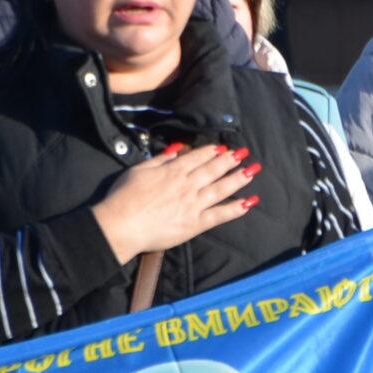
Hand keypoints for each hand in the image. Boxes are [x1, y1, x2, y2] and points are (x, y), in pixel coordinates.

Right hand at [90, 143, 257, 262]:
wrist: (120, 225)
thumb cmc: (123, 197)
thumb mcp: (138, 171)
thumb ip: (159, 159)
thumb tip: (176, 150)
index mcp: (172, 172)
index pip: (197, 158)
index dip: (212, 152)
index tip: (224, 147)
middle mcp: (187, 185)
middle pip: (213, 170)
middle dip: (230, 160)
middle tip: (244, 152)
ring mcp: (193, 204)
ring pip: (221, 188)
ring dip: (239, 178)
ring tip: (253, 170)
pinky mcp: (195, 224)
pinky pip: (220, 215)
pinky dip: (236, 208)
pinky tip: (250, 202)